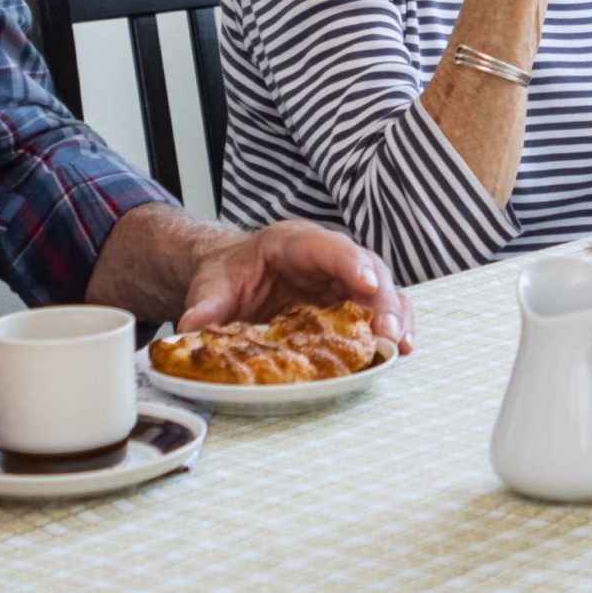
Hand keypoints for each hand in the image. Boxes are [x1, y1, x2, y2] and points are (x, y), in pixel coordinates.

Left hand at [177, 220, 415, 349]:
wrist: (231, 276)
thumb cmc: (227, 273)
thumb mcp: (211, 285)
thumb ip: (207, 304)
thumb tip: (191, 328)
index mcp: (293, 241)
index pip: (326, 246)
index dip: (349, 262)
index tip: (366, 282)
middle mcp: (326, 256)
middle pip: (365, 268)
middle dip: (380, 299)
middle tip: (388, 330)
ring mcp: (340, 280)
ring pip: (379, 289)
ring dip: (393, 315)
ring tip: (400, 345)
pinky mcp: (346, 303)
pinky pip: (375, 310)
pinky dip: (388, 328)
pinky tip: (396, 351)